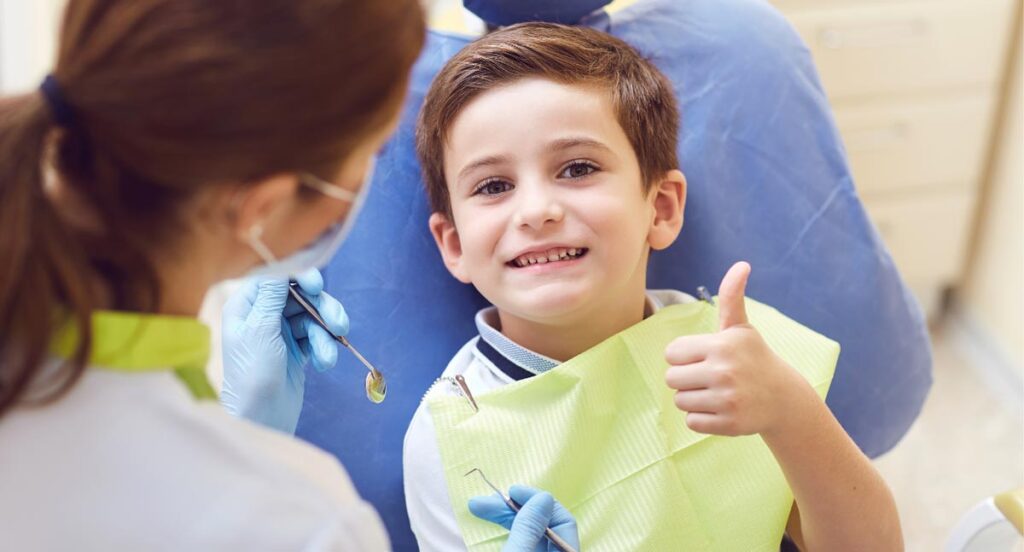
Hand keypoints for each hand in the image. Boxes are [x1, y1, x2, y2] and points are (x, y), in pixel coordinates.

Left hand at [220, 268, 348, 433]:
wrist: (260, 418)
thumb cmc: (252, 374)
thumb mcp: (260, 330)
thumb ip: (272, 296)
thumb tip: (281, 268)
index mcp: (246, 307)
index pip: (274, 279)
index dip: (297, 277)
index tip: (317, 285)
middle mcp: (263, 316)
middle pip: (299, 296)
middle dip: (321, 308)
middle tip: (339, 322)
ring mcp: (280, 333)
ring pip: (312, 317)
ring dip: (326, 333)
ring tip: (330, 355)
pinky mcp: (296, 350)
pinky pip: (317, 337)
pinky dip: (324, 348)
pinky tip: (325, 364)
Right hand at [469, 485, 579, 551]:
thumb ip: (529, 529)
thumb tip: (543, 498)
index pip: (563, 521)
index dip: (537, 502)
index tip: (512, 491)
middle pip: (543, 527)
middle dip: (513, 509)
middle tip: (483, 501)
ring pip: (528, 534)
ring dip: (504, 518)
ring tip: (477, 507)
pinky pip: (520, 544)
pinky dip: (506, 532)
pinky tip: (491, 521)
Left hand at [664, 262, 811, 436]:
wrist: (782, 398)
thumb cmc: (753, 358)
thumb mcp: (741, 327)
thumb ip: (732, 296)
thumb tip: (741, 264)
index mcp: (721, 345)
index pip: (671, 353)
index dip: (684, 356)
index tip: (704, 358)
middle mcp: (723, 372)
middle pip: (672, 378)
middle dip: (686, 378)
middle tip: (710, 377)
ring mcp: (727, 400)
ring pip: (680, 401)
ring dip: (694, 399)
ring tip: (717, 392)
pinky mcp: (728, 424)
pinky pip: (691, 422)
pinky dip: (702, 418)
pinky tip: (722, 409)